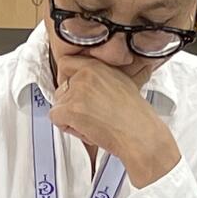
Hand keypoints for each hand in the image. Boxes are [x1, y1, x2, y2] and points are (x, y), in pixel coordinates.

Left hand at [48, 58, 180, 187]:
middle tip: (89, 114)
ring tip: (92, 123)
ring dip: (70, 117)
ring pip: (58, 104)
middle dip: (70, 103)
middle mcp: (85, 75)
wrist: (140, 134)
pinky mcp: (71, 109)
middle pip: (61, 87)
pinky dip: (68, 128)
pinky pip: (56, 118)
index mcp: (97, 66)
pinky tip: (87, 130)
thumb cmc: (136, 116)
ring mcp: (76, 92)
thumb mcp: (122, 83)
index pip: (66, 63)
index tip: (71, 90)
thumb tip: (90, 85)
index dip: (66, 79)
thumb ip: (102, 79)